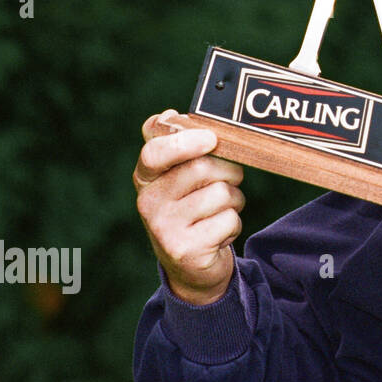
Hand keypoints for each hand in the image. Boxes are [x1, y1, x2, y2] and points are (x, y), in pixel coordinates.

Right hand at [133, 110, 244, 304]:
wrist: (192, 267)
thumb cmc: (192, 209)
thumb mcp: (179, 177)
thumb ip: (177, 144)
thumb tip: (169, 114)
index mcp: (146, 177)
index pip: (155, 152)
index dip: (185, 141)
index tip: (210, 139)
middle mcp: (149, 202)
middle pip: (203, 168)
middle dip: (229, 172)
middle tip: (227, 183)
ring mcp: (164, 228)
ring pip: (222, 194)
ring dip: (234, 201)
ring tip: (219, 212)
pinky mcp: (185, 250)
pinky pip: (229, 220)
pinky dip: (233, 225)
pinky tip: (217, 234)